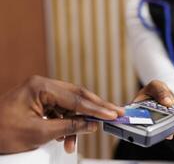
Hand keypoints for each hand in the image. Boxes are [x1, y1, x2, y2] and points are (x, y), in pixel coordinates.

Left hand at [0, 75, 124, 153]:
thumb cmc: (1, 132)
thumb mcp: (39, 133)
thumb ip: (69, 127)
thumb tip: (91, 124)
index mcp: (41, 87)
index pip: (76, 98)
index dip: (97, 109)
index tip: (112, 114)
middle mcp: (43, 85)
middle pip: (77, 95)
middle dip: (96, 107)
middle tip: (114, 113)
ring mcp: (41, 92)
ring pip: (70, 104)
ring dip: (79, 120)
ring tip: (81, 136)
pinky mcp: (40, 101)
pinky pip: (61, 110)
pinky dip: (67, 122)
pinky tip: (68, 136)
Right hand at [133, 80, 173, 139]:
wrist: (162, 90)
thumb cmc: (155, 88)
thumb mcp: (155, 85)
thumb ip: (160, 91)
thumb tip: (168, 102)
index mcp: (141, 112)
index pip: (144, 123)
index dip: (152, 131)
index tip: (165, 134)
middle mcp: (151, 121)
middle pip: (159, 130)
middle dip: (170, 132)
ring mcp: (161, 123)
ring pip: (170, 130)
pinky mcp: (170, 122)